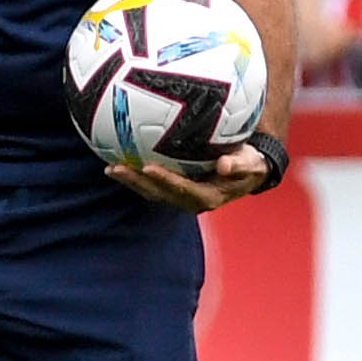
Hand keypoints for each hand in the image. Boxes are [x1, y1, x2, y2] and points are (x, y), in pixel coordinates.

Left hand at [123, 126, 287, 216]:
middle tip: (118, 167)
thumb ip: (239, 164)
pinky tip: (119, 159)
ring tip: (111, 168)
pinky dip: (136, 175)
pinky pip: (152, 183)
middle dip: (138, 182)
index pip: (183, 189)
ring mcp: (180, 196)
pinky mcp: (174, 188)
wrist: (246, 171)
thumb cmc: (250, 164)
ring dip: (131, 181)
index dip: (165, 180)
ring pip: (151, 191)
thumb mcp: (251, 164)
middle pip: (160, 193)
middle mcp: (190, 201)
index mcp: (208, 197)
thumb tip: (225, 165)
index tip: (148, 167)